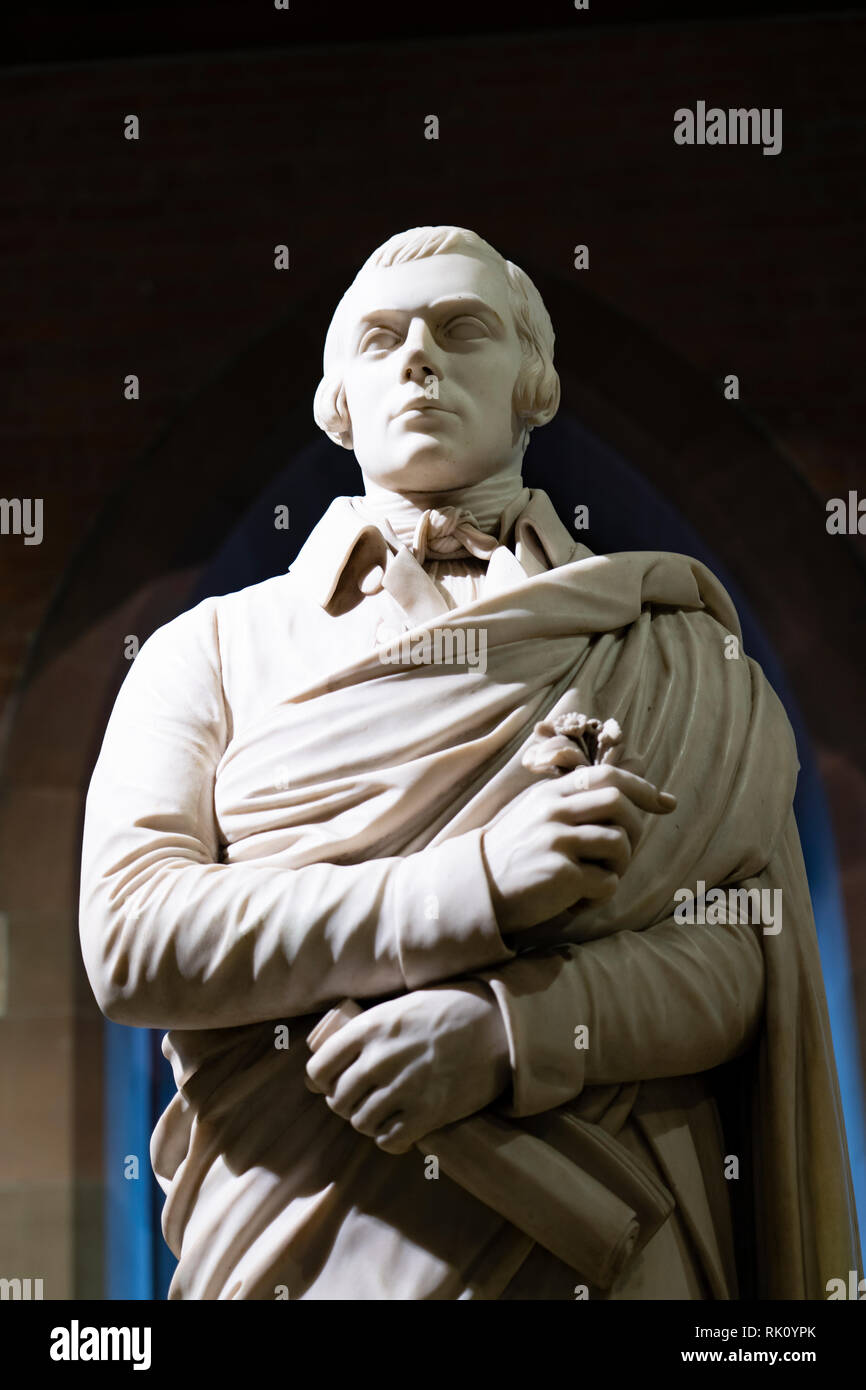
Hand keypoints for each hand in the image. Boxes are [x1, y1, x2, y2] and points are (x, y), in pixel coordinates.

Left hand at [304, 983, 510, 1154]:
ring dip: (368, 1120)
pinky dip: (390, 1137)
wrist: (496, 1025)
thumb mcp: (398, 1007)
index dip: (321, 1080)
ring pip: (360, 1123)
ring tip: (384, 1110)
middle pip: (337, 1100)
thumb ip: (364, 1032)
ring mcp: (402, 1089)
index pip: (318, 1069)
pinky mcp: (427, 1114)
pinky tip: (400, 1125)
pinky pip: (389, 1141)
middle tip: (363, 1097)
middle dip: (346, 1102)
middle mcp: (379, 1059)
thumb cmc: (446, 1010)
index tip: (333, 1082)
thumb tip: (327, 1063)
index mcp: (368, 1028)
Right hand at [481, 763, 675, 932]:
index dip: (643, 789)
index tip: (667, 803)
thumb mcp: (536, 816)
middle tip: (623, 855)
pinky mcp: (560, 874)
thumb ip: (572, 803)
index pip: (607, 776)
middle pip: (620, 804)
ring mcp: (556, 840)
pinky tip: (579, 900)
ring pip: (619, 843)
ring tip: (596, 880)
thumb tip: (625, 797)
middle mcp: (553, 810)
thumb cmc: (513, 856)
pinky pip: (607, 882)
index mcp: (550, 793)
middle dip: (635, 829)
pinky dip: (601, 895)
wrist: (476, 892)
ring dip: (619, 867)